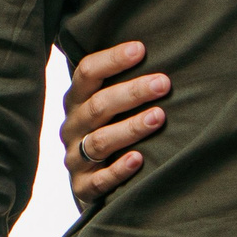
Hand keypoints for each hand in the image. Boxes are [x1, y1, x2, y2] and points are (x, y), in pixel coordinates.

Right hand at [58, 41, 169, 204]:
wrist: (93, 183)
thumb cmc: (111, 130)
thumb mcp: (109, 105)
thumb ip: (122, 82)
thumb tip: (158, 50)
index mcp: (77, 100)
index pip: (87, 73)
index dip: (112, 60)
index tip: (141, 49)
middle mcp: (73, 127)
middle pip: (98, 106)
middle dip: (132, 92)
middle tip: (163, 83)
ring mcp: (75, 158)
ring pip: (100, 141)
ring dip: (131, 127)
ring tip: (159, 116)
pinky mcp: (82, 187)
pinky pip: (99, 180)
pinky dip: (119, 169)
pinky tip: (139, 159)